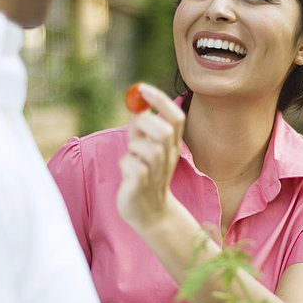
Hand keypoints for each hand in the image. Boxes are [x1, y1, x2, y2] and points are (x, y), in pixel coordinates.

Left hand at [117, 84, 185, 230]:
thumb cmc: (145, 177)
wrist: (149, 214)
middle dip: (146, 124)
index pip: (177, 117)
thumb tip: (137, 105)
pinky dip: (125, 164)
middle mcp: (169, 158)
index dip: (161, 100)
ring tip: (132, 157)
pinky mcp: (142, 186)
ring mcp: (158, 173)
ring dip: (134, 148)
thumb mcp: (144, 149)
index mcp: (172, 146)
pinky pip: (133, 167)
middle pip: (165, 131)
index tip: (143, 88)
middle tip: (136, 132)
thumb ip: (141, 129)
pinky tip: (127, 173)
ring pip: (149, 149)